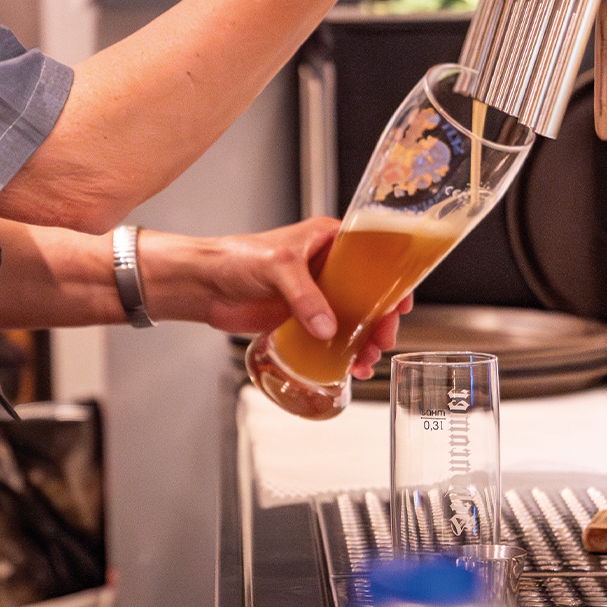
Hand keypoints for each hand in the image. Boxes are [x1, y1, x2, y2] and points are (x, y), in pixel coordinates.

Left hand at [145, 217, 413, 378]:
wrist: (204, 285)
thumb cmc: (235, 258)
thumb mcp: (277, 268)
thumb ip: (304, 297)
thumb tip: (328, 328)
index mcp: (327, 240)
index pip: (371, 256)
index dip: (391, 279)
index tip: (402, 301)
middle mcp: (326, 266)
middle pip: (367, 293)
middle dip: (380, 318)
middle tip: (382, 339)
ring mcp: (315, 294)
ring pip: (352, 318)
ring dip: (363, 340)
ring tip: (366, 360)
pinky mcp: (302, 318)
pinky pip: (331, 336)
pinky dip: (342, 352)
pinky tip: (348, 367)